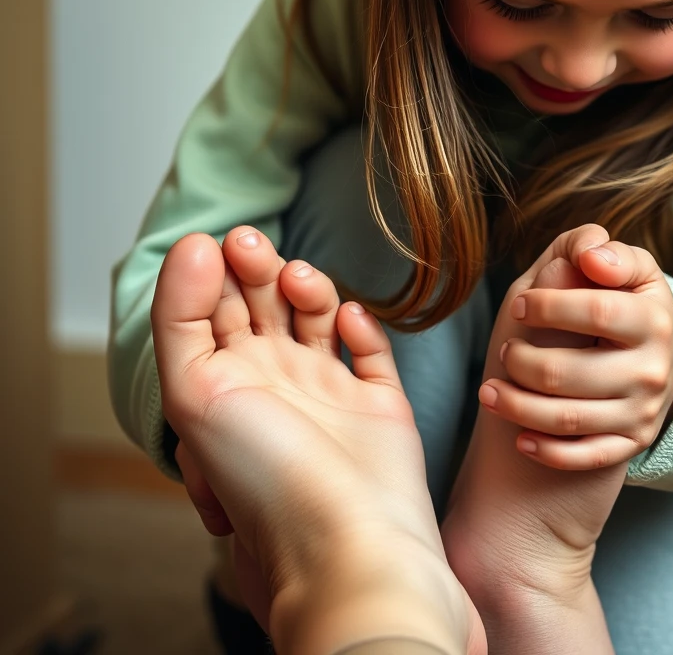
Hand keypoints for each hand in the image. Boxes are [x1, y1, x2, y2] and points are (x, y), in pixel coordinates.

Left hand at [150, 230, 483, 654]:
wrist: (350, 542)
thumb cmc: (266, 475)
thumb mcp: (194, 390)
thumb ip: (182, 314)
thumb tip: (195, 244)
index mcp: (225, 390)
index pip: (214, 314)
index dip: (215, 273)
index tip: (223, 242)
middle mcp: (274, 389)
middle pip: (263, 307)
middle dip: (257, 269)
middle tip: (254, 244)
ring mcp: (328, 396)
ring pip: (316, 318)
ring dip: (307, 288)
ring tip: (301, 281)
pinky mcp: (378, 406)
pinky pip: (368, 351)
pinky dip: (359, 325)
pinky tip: (349, 317)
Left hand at [479, 224, 672, 470]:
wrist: (652, 357)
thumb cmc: (616, 301)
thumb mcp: (614, 265)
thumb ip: (594, 248)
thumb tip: (590, 255)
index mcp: (651, 317)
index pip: (596, 310)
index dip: (548, 307)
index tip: (520, 306)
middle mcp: (653, 368)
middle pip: (569, 371)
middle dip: (522, 361)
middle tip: (505, 352)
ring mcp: (643, 410)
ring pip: (568, 418)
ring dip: (517, 406)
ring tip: (488, 391)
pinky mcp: (631, 443)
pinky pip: (585, 458)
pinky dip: (547, 450)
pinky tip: (520, 436)